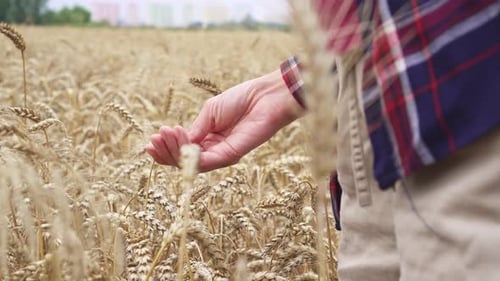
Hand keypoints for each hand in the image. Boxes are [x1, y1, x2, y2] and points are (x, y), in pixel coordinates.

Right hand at [145, 69, 304, 171]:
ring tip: (162, 135)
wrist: (263, 96)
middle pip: (183, 161)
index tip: (151, 138)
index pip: (182, 152)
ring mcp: (222, 156)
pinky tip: (178, 136)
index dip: (165, 148)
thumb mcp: (209, 113)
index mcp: (208, 140)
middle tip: (153, 138)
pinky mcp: (231, 156)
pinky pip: (205, 161)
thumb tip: (176, 142)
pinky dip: (188, 152)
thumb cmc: (240, 100)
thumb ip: (194, 131)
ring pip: (191, 164)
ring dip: (173, 150)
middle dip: (165, 151)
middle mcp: (213, 152)